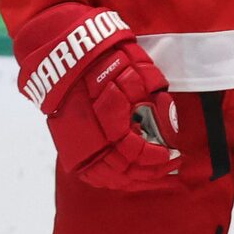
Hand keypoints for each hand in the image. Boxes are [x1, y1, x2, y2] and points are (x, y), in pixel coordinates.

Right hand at [11, 2, 181, 191]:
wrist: (62, 54)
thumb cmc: (102, 57)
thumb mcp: (134, 72)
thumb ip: (151, 100)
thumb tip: (167, 123)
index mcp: (106, 117)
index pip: (134, 151)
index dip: (155, 157)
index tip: (172, 154)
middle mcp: (89, 135)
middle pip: (122, 170)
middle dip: (150, 173)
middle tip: (170, 167)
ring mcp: (75, 142)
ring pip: (105, 176)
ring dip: (131, 179)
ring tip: (151, 175)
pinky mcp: (68, 143)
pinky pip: (90, 173)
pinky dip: (109, 179)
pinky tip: (125, 177)